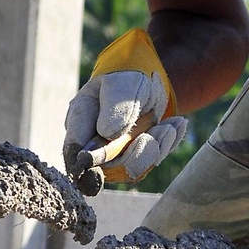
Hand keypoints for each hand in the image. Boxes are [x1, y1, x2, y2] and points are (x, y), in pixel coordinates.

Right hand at [63, 28, 186, 185]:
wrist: (147, 79)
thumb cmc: (127, 78)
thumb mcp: (122, 85)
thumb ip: (115, 108)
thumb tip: (107, 134)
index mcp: (80, 120)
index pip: (75, 151)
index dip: (91, 162)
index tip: (120, 152)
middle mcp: (91, 142)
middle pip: (106, 168)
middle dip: (136, 154)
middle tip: (158, 132)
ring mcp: (111, 154)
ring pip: (130, 170)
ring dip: (155, 149)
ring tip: (169, 126)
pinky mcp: (130, 158)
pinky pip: (147, 164)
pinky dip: (164, 146)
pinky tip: (173, 126)